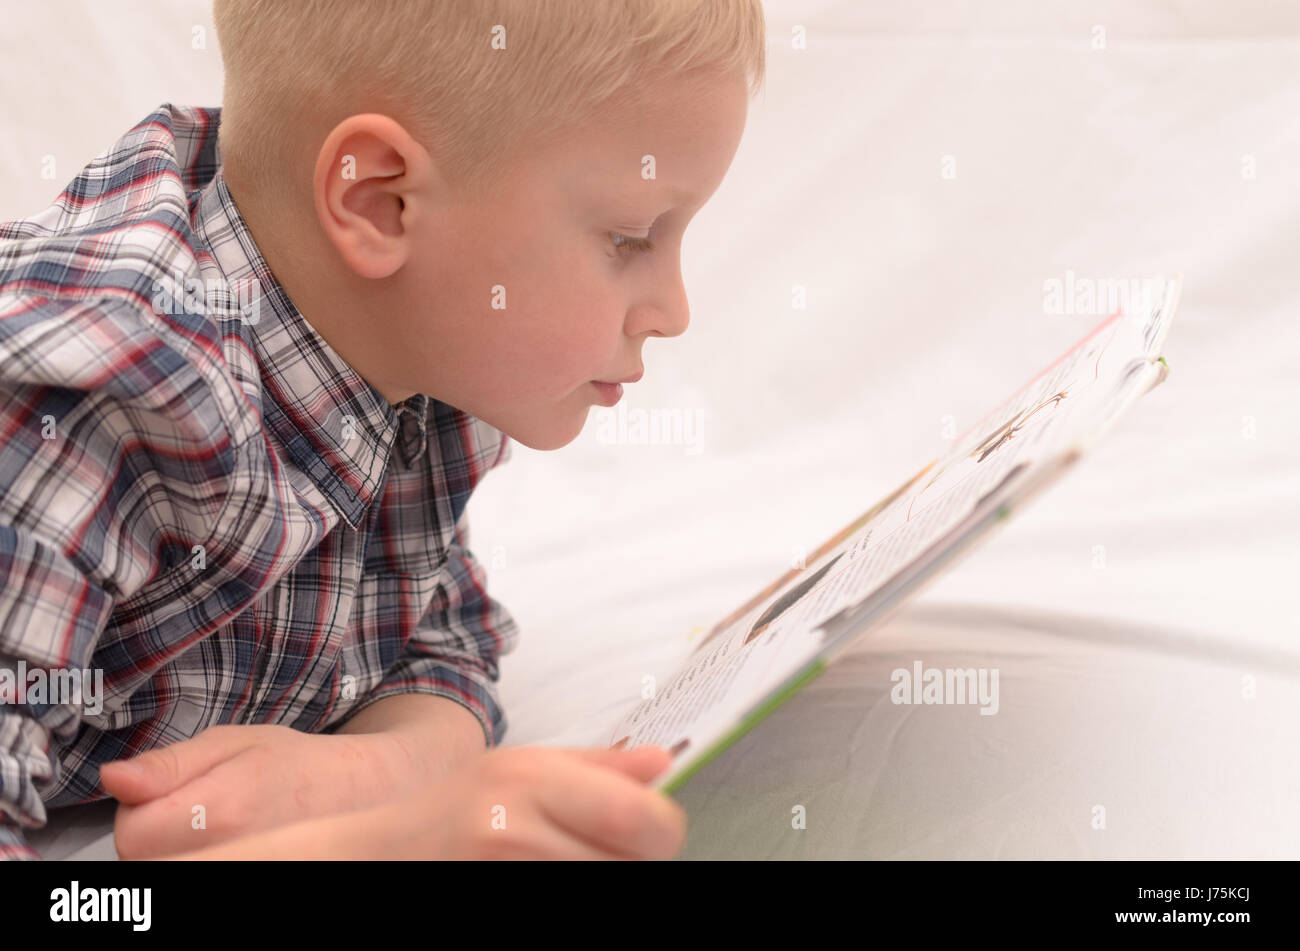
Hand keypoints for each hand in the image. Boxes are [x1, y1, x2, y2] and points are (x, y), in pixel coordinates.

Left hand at [100, 723, 408, 858]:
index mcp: (221, 810)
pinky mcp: (242, 883)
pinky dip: (197, 862)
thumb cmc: (290, 764)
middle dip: (156, 837)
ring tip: (210, 829)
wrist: (353, 796)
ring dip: (173, 853)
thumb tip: (113, 777)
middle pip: (144, 862)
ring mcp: (244, 872)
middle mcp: (230, 856)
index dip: (141, 809)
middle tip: (194, 811)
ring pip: (165, 874)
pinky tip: (220, 847)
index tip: (174, 793)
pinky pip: (195, 879)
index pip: (131, 833)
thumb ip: (168, 764)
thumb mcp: (231, 741)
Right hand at [168, 744, 687, 859]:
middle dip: (630, 861)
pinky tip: (540, 880)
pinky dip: (574, 898)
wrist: (371, 861)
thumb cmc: (451, 814)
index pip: (650, 822)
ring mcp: (506, 877)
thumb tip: (664, 761)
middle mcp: (518, 832)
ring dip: (601, 878)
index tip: (642, 832)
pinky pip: (576, 914)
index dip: (659, 832)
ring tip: (557, 863)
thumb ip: (598, 767)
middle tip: (595, 850)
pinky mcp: (495, 907)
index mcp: (532, 781)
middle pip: (637, 865)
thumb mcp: (520, 770)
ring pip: (608, 888)